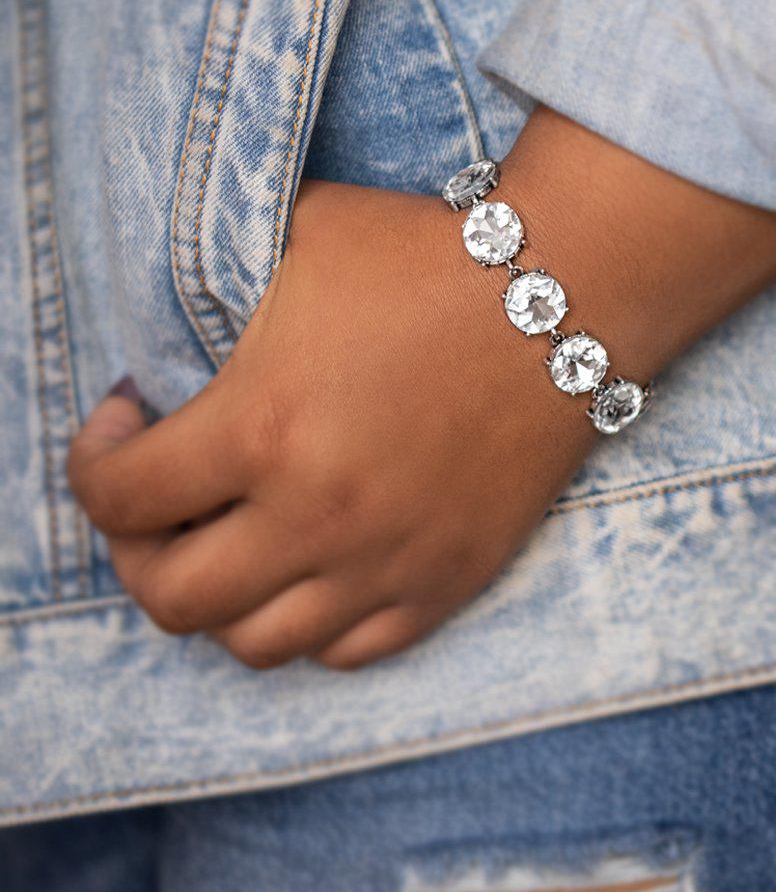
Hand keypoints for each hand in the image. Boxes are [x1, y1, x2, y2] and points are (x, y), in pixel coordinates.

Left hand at [68, 106, 775, 669]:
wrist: (567, 290)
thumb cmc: (427, 254)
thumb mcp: (297, 239)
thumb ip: (212, 294)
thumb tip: (163, 335)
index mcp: (262, 427)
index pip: (119, 498)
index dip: (92, 461)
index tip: (122, 423)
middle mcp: (316, 515)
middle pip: (170, 598)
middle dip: (137, 551)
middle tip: (158, 502)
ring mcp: (385, 562)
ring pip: (254, 646)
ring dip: (219, 599)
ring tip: (230, 542)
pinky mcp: (446, 582)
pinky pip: (350, 652)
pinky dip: (309, 623)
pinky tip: (310, 565)